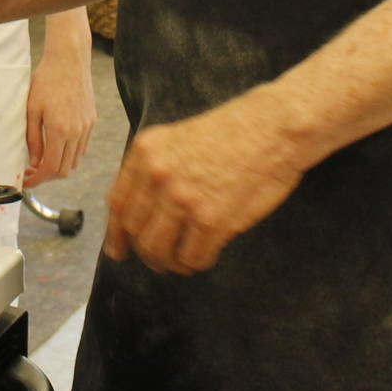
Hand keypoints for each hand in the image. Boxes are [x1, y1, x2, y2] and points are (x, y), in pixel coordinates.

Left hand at [23, 17, 95, 187]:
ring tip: (43, 159)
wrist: (69, 60)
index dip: (38, 180)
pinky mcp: (91, 121)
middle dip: (47, 176)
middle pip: (64, 169)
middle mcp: (77, 132)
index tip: (27, 182)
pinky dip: (70, 153)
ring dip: (59, 165)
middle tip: (32, 171)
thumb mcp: (32, 110)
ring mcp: (86, 127)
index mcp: (59, 130)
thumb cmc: (46, 81)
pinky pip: (82, 147)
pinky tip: (57, 145)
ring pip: (75, 160)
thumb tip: (35, 162)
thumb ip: (33, 139)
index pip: (51, 168)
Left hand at [104, 95, 303, 274]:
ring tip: (182, 261)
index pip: (118, 204)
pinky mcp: (212, 220)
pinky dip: (197, 262)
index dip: (116, 234)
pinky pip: (193, 258)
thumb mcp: (179, 138)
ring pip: (159, 251)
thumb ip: (155, 170)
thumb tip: (140, 212)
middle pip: (137, 233)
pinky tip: (206, 253)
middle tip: (160, 260)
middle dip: (147, 253)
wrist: (275, 127)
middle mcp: (158, 175)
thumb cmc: (234, 132)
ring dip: (170, 263)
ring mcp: (183, 199)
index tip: (118, 250)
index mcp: (146, 152)